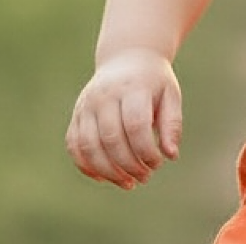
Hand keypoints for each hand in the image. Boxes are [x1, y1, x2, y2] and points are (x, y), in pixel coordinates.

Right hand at [65, 49, 181, 187]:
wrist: (127, 58)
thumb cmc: (153, 83)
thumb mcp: (170, 97)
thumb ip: (172, 125)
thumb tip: (170, 155)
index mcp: (130, 88)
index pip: (135, 126)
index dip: (147, 152)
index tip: (158, 163)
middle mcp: (103, 95)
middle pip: (111, 139)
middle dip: (130, 166)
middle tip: (145, 177)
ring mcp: (86, 105)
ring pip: (89, 145)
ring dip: (109, 172)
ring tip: (128, 183)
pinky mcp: (77, 115)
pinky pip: (74, 144)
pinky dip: (86, 166)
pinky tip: (104, 178)